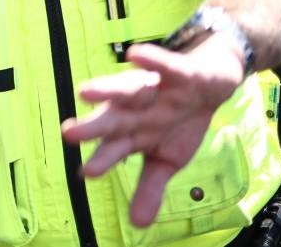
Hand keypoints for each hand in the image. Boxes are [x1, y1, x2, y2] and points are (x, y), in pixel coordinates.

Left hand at [60, 36, 243, 227]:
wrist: (210, 83)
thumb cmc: (178, 120)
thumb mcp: (168, 158)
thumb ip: (150, 187)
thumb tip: (137, 225)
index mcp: (133, 132)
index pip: (114, 149)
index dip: (101, 160)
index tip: (85, 173)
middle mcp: (137, 110)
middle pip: (112, 119)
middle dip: (92, 127)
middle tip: (69, 133)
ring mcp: (154, 89)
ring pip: (128, 90)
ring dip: (107, 90)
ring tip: (84, 92)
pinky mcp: (176, 72)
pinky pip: (163, 65)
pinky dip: (152, 60)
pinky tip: (136, 56)